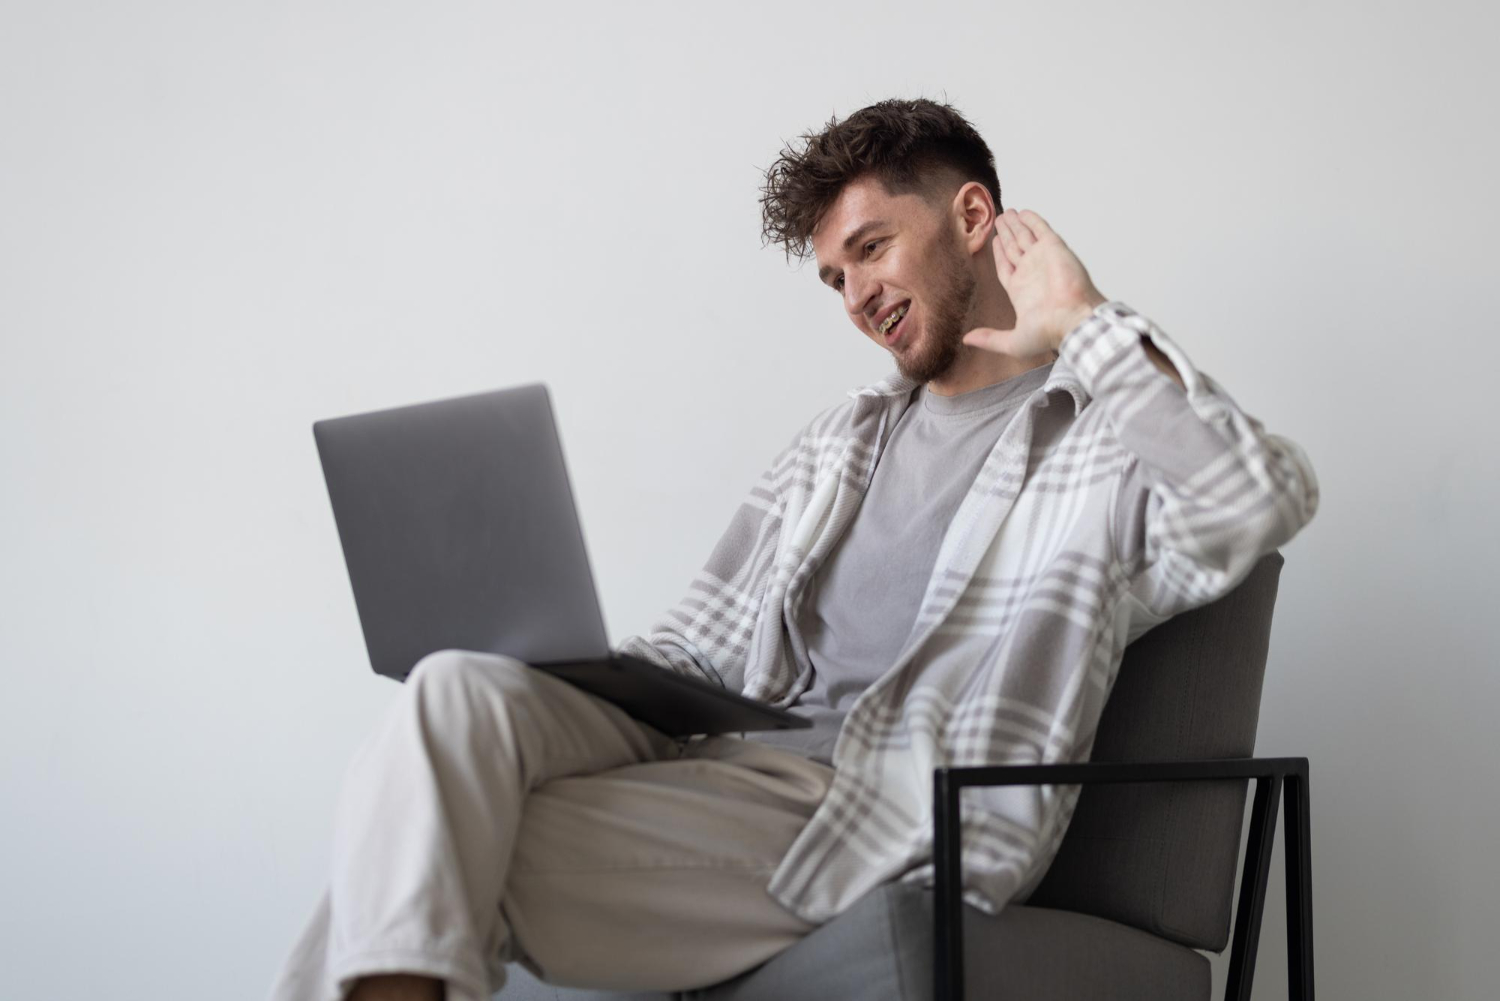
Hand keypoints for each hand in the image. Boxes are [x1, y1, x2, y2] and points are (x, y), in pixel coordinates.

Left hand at [961, 208, 1108, 356]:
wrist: (1073, 320)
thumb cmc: (1048, 332)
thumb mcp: (1012, 341)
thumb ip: (989, 338)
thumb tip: (967, 339)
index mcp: (1021, 290)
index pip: (1006, 266)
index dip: (999, 254)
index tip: (993, 241)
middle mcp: (1031, 272)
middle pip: (1013, 248)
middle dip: (1005, 234)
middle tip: (998, 219)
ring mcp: (1042, 259)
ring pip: (1024, 236)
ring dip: (1015, 224)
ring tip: (1006, 212)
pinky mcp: (1054, 248)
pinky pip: (1040, 229)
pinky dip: (1032, 220)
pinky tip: (1023, 213)